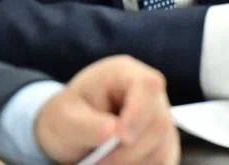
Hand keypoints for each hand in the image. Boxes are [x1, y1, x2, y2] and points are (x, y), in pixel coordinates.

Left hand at [34, 55, 177, 163]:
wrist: (71, 130)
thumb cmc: (67, 116)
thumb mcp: (63, 117)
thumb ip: (86, 124)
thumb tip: (114, 131)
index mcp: (125, 73)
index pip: (148, 85)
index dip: (139, 112)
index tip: (121, 137)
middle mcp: (150, 93)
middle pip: (158, 122)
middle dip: (128, 151)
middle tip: (97, 163)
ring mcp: (161, 117)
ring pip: (163, 146)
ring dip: (132, 163)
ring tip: (101, 163)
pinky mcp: (164, 142)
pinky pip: (163, 160)